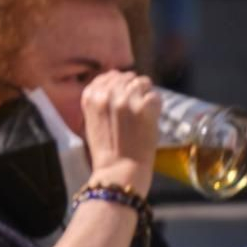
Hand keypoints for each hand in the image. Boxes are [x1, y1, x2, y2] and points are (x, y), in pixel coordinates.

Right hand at [81, 70, 161, 194]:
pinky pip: (155, 95)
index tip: (122, 93)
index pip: (106, 77)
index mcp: (90, 98)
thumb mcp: (92, 121)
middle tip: (136, 106)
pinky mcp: (145, 107)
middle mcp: (107, 95)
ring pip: (142, 82)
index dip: (117, 82)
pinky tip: (151, 118)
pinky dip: (156, 106)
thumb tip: (115, 83)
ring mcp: (127, 100)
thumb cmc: (105, 150)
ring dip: (145, 95)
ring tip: (144, 112)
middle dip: (132, 88)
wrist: (118, 170)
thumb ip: (100, 101)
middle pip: (126, 77)